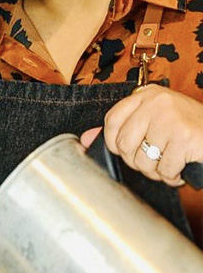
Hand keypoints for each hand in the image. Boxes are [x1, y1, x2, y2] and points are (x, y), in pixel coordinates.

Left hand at [80, 84, 202, 186]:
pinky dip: (172, 176)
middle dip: (136, 161)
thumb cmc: (188, 129)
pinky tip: (180, 170)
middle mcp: (156, 103)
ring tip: (167, 166)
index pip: (111, 120)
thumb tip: (84, 139)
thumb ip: (120, 128)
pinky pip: (165, 168)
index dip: (113, 142)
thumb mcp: (154, 120)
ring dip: (155, 171)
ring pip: (143, 159)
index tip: (126, 151)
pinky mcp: (184, 137)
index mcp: (146, 95)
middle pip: (124, 143)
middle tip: (152, 162)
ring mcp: (170, 118)